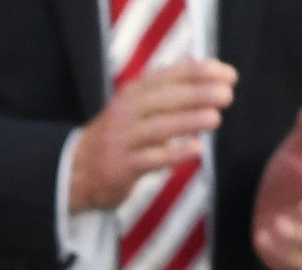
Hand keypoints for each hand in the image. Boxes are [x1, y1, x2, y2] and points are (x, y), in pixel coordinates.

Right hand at [68, 58, 233, 213]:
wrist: (74, 172)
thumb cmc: (117, 138)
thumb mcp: (134, 106)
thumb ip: (164, 89)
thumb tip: (200, 66)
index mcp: (133, 93)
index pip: (170, 76)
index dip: (200, 73)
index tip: (228, 74)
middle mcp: (126, 113)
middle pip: (166, 99)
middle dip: (198, 94)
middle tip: (227, 95)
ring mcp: (122, 140)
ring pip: (159, 127)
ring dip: (189, 121)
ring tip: (215, 118)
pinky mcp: (121, 167)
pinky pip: (151, 159)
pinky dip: (175, 154)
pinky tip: (197, 149)